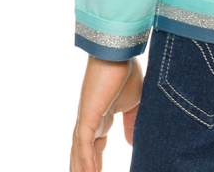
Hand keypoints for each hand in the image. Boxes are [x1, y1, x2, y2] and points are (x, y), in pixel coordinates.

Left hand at [70, 55, 143, 171]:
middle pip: (82, 152)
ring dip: (80, 168)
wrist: (119, 54)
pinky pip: (84, 145)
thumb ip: (131, 123)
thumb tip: (132, 143)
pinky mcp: (87, 117)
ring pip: (79, 152)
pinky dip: (85, 161)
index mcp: (101, 117)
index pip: (95, 146)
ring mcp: (87, 119)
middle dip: (82, 167)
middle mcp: (90, 121)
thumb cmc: (125, 71)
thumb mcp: (134, 102)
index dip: (95, 162)